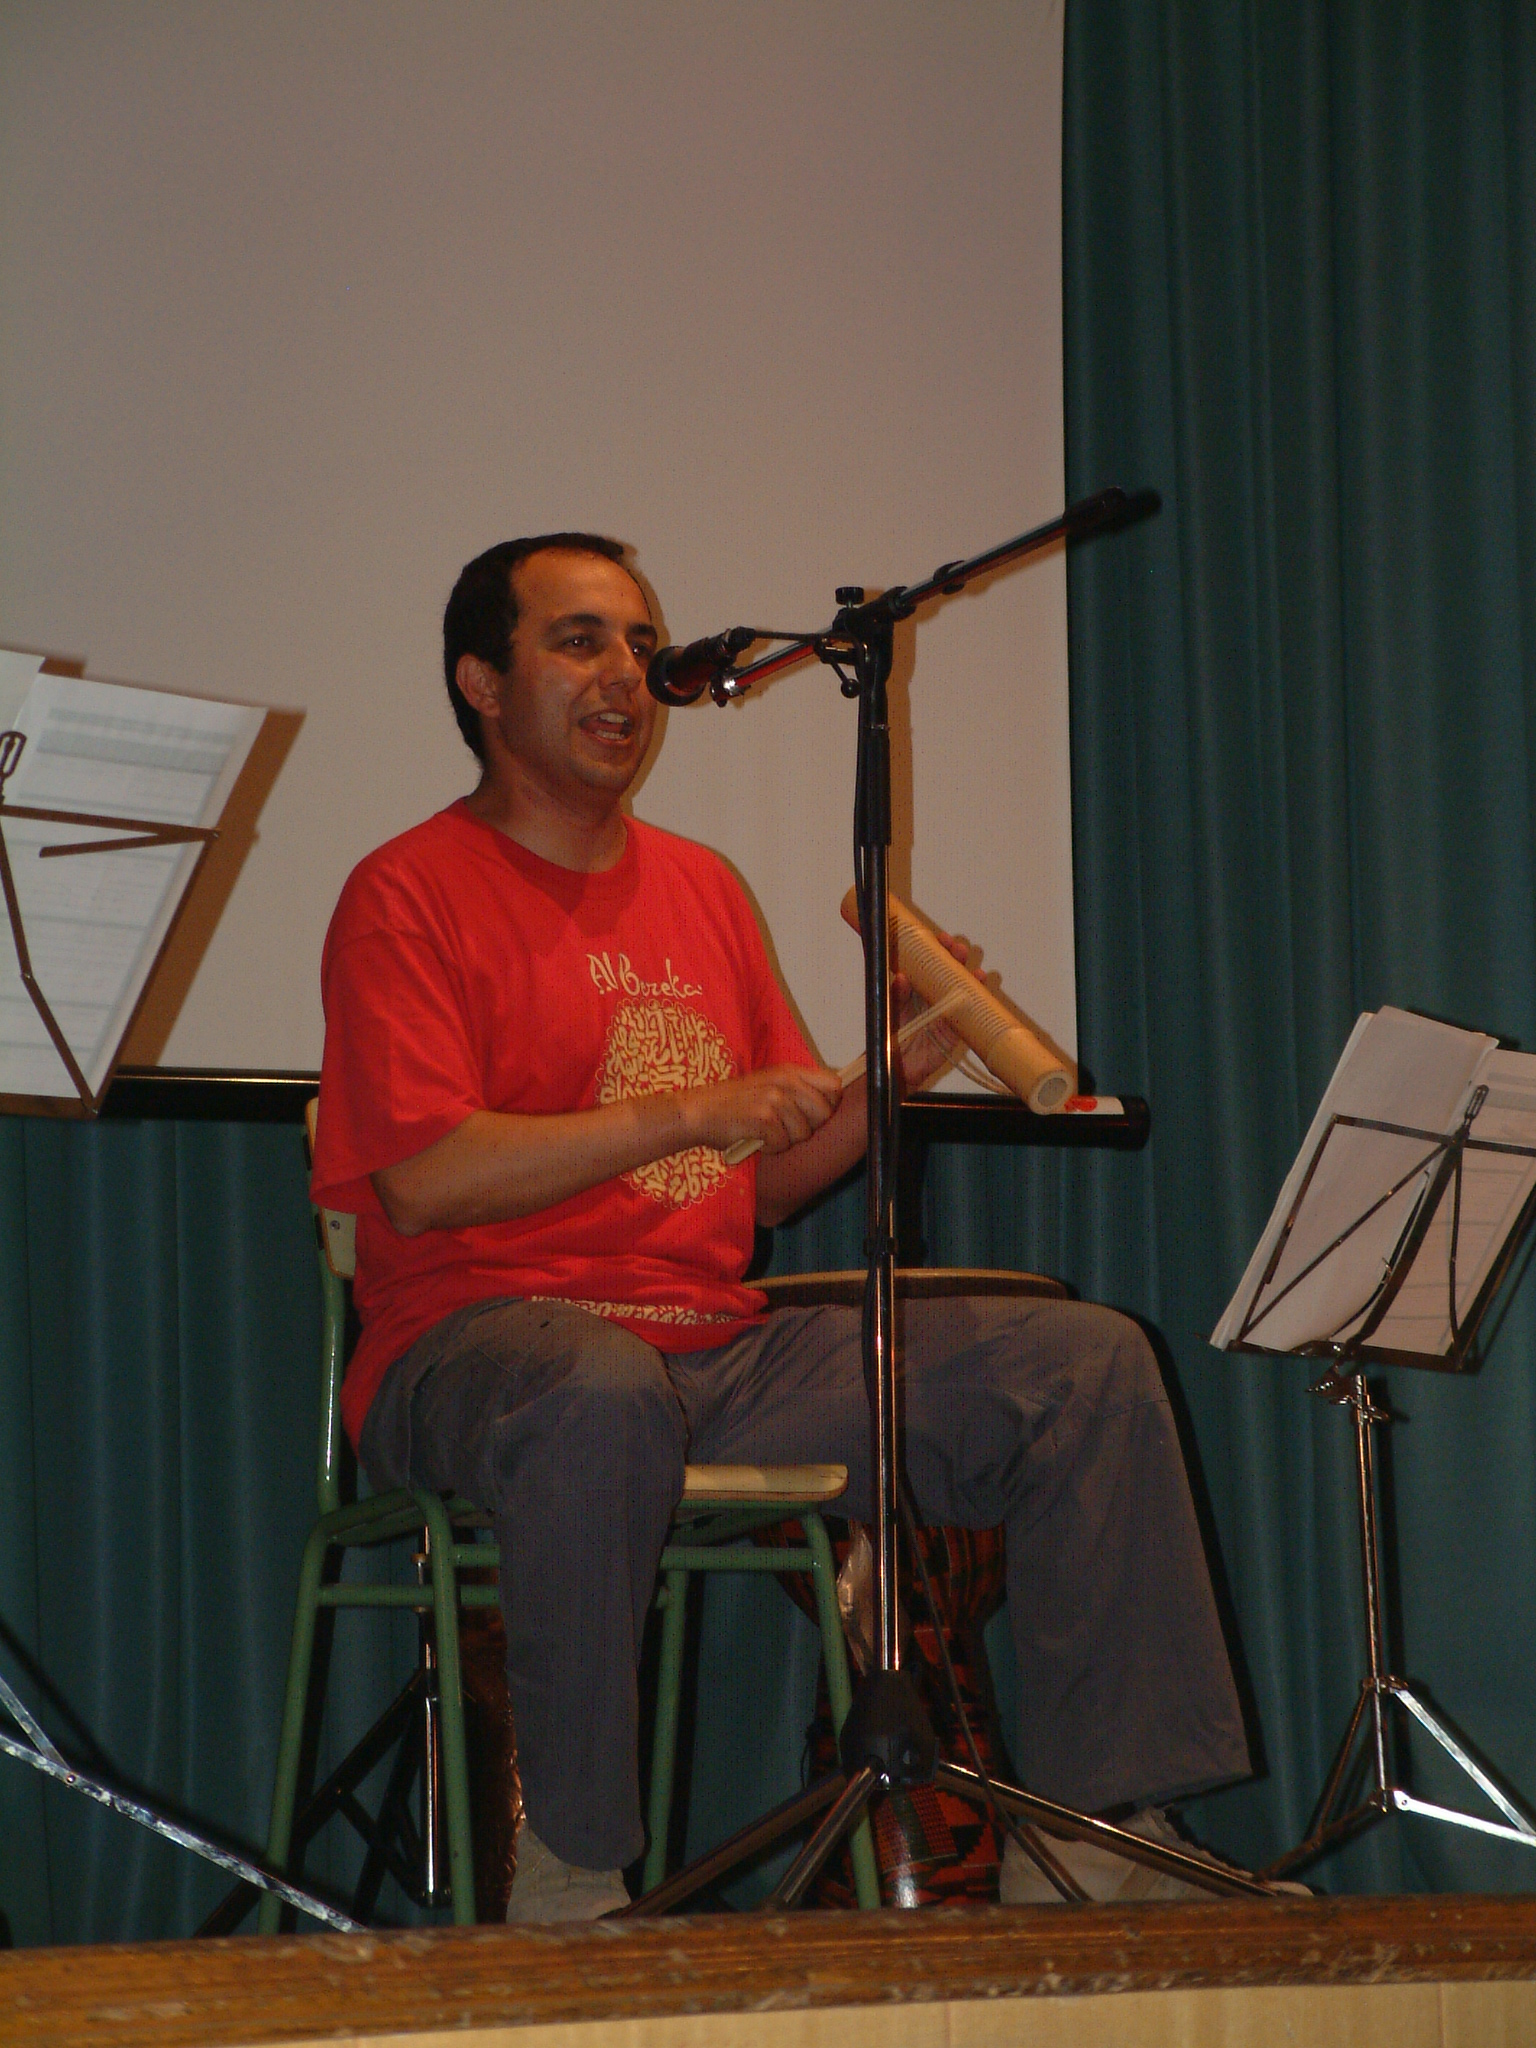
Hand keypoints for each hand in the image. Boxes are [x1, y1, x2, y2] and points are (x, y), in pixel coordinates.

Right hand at [687, 1064, 843, 1155]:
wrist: (699, 1111)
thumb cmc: (735, 1103)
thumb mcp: (769, 1085)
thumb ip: (798, 1089)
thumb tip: (830, 1105)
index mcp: (790, 1071)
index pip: (834, 1086)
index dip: (829, 1104)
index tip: (812, 1115)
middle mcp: (785, 1081)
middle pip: (824, 1113)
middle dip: (808, 1127)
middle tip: (785, 1127)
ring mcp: (774, 1098)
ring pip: (803, 1133)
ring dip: (785, 1139)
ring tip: (765, 1130)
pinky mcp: (763, 1118)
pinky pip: (782, 1143)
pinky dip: (769, 1147)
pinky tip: (755, 1137)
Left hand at [893, 930, 972, 1090]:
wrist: (899, 1065)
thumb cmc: (893, 1034)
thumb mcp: (891, 1010)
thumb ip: (896, 994)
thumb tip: (902, 977)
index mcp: (918, 987)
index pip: (930, 963)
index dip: (937, 950)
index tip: (941, 939)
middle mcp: (935, 994)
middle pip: (949, 971)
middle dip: (955, 957)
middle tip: (956, 948)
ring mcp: (948, 1008)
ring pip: (963, 986)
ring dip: (969, 974)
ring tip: (971, 965)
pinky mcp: (957, 1026)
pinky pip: (969, 1009)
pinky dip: (977, 996)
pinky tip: (980, 983)